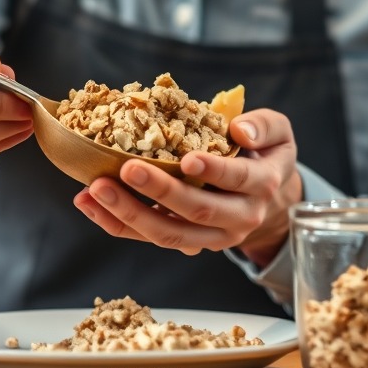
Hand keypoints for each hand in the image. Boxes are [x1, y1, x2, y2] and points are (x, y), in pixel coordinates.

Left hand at [72, 109, 302, 265]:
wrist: (267, 198)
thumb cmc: (265, 154)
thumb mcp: (278, 133)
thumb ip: (264, 126)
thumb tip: (241, 132)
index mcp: (261, 186)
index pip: (237, 179)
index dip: (213, 171)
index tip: (188, 158)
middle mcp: (238, 218)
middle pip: (197, 211)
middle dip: (159, 191)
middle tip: (127, 167)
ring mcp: (210, 236)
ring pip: (168, 233)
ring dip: (129, 213)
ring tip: (96, 189)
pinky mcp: (185, 242)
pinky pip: (148, 237)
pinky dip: (116, 223)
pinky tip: (89, 204)